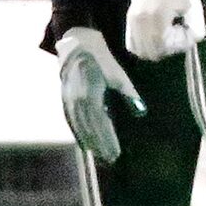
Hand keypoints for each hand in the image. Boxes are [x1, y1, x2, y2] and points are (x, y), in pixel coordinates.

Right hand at [57, 26, 143, 162]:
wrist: (78, 46)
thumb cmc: (102, 60)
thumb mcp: (118, 75)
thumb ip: (129, 95)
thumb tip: (141, 112)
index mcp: (91, 93)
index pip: (101, 123)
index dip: (108, 139)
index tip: (116, 153)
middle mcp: (77, 100)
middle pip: (89, 129)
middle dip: (100, 145)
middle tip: (110, 159)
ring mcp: (68, 101)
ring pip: (79, 128)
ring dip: (89, 143)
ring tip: (100, 156)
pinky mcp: (64, 101)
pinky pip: (71, 122)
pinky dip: (78, 135)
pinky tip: (84, 145)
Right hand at [123, 0, 204, 61]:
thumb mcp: (191, 6)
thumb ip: (193, 24)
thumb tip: (196, 39)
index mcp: (158, 14)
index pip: (163, 42)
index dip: (174, 47)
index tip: (184, 42)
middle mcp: (143, 19)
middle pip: (151, 48)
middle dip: (165, 50)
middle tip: (175, 44)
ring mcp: (133, 20)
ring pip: (139, 48)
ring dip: (153, 50)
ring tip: (165, 42)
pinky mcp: (129, 20)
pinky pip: (131, 43)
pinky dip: (142, 47)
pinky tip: (153, 43)